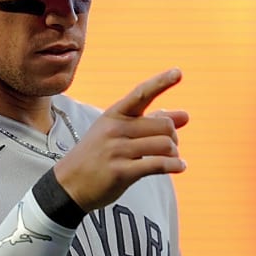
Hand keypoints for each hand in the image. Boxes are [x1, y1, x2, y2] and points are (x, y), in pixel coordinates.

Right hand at [54, 68, 189, 211]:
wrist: (69, 184)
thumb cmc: (97, 155)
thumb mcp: (118, 133)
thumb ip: (151, 122)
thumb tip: (185, 115)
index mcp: (114, 115)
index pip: (141, 94)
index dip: (161, 82)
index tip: (179, 72)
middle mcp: (115, 129)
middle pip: (163, 125)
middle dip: (173, 137)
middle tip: (171, 146)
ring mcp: (117, 150)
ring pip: (164, 145)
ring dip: (174, 153)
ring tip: (172, 159)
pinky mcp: (121, 172)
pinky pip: (158, 164)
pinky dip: (174, 166)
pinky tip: (179, 167)